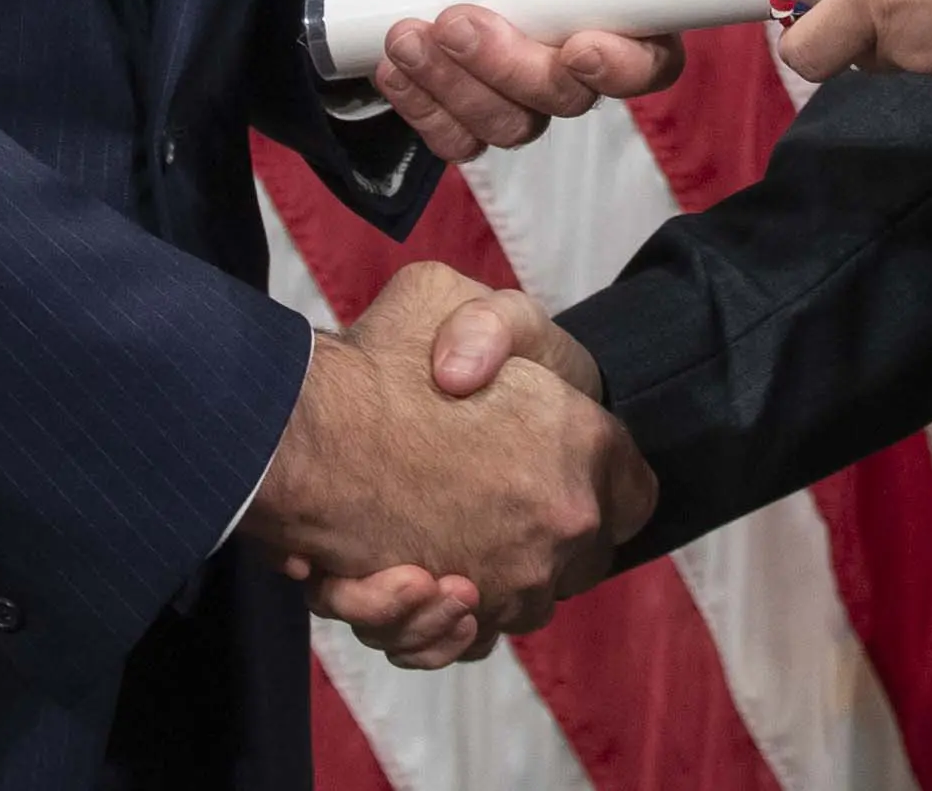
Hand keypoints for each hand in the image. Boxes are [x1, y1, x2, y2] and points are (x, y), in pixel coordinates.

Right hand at [314, 283, 614, 668]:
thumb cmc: (374, 358)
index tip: (568, 467)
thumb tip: (480, 372)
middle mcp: (563, 525)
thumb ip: (491, 325)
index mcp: (583, 443)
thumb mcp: (446, 294)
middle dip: (550, 530)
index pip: (635, 489)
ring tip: (441, 543)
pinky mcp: (455, 619)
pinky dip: (445, 620)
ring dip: (493, 578)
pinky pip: (468, 638)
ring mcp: (512, 581)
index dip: (605, 477)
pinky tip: (416, 581)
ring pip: (526, 602)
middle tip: (497, 497)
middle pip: (587, 553)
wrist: (296, 432)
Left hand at [342, 0, 684, 161]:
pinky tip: (394, 63)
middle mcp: (560, 45)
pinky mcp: (460, 107)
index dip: (627, 65)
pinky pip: (457, 141)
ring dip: (456, 87)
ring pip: (512, 126)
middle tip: (455, 20)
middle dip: (511, 67)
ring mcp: (510, 83)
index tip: (577, 48)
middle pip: (571, 96)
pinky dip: (423, 108)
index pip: (648, 51)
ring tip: (405, 32)